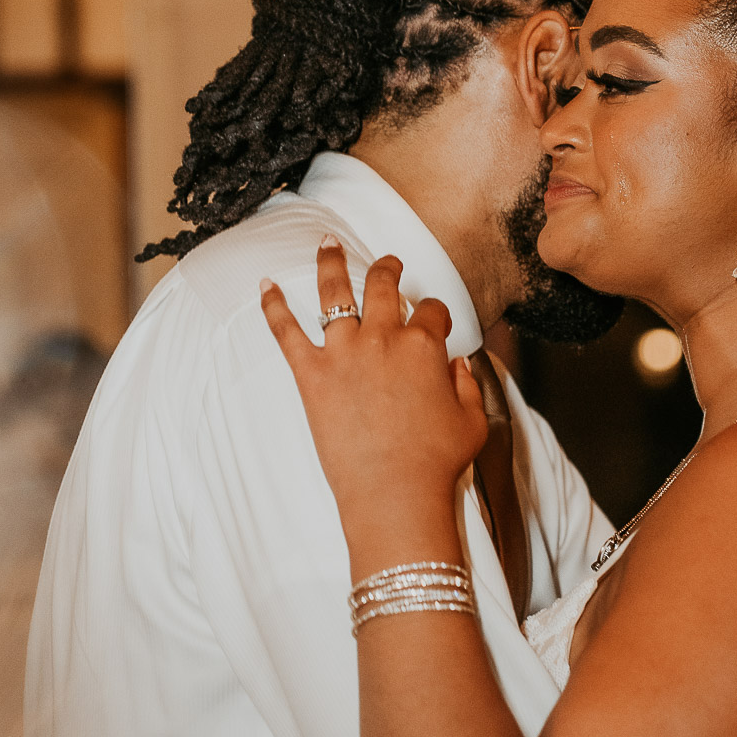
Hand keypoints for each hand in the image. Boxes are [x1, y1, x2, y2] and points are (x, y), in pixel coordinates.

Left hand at [260, 240, 487, 563]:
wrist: (394, 492)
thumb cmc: (436, 463)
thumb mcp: (472, 421)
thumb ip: (467, 385)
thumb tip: (457, 366)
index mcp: (425, 346)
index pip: (432, 311)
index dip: (435, 313)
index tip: (434, 320)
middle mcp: (383, 339)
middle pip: (384, 287)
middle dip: (388, 269)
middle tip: (388, 263)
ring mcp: (344, 353)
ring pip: (335, 293)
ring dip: (332, 263)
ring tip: (327, 244)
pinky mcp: (312, 375)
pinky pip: (286, 331)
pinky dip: (273, 306)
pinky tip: (265, 285)